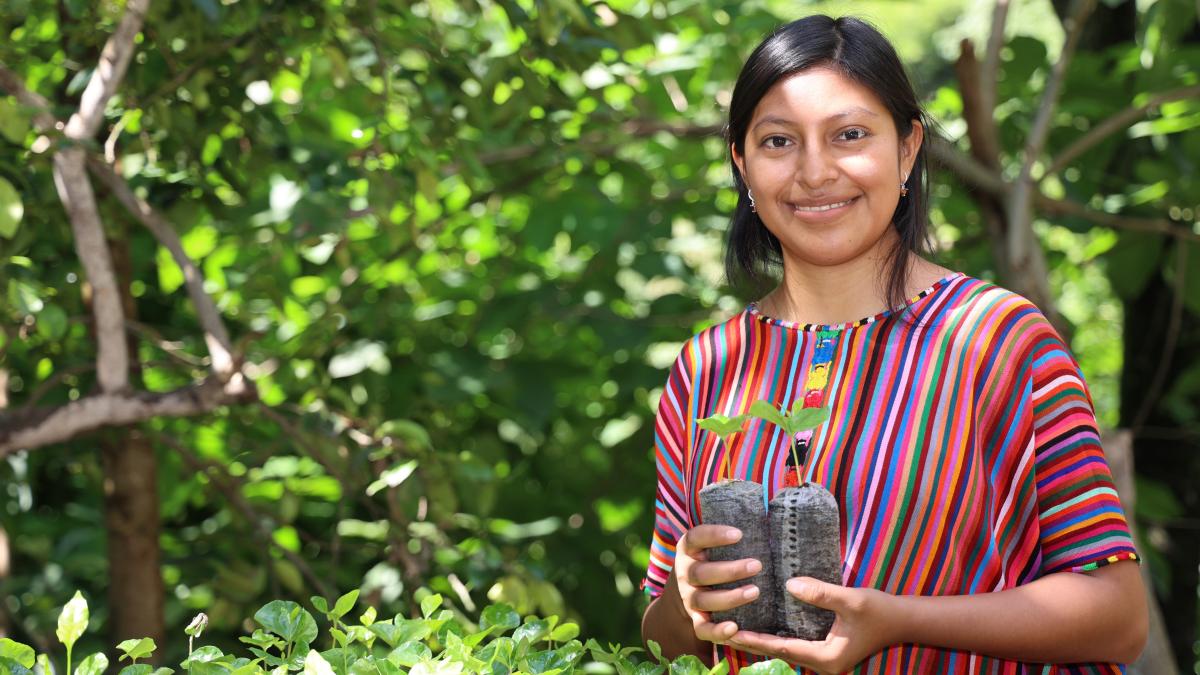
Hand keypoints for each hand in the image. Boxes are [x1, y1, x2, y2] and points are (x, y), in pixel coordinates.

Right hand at [672, 525, 763, 644]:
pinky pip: (703, 629)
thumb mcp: (710, 546)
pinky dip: (717, 631)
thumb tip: (771, 511)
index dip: (714, 535)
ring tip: (755, 591)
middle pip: (701, 572)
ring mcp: (688, 598)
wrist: (682, 597)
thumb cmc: (710, 562)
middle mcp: (685, 574)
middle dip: (730, 570)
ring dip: (729, 597)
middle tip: (757, 565)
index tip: (739, 534)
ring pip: (704, 600)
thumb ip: (730, 535)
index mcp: (688, 550)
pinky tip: (735, 628)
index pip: (695, 538)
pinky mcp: (695, 620)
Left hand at [728, 577, 898, 674]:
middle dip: (752, 643)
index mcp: (827, 657)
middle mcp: (823, 663)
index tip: (732, 632)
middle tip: (723, 632)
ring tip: (734, 629)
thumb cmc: (880, 611)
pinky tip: (761, 625)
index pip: (783, 648)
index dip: (757, 640)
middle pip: (779, 653)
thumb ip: (821, 593)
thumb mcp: (851, 599)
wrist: (903, 621)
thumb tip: (790, 584)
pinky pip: (794, 645)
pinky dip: (776, 637)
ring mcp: (824, 658)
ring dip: (762, 641)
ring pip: (785, 650)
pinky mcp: (825, 649)